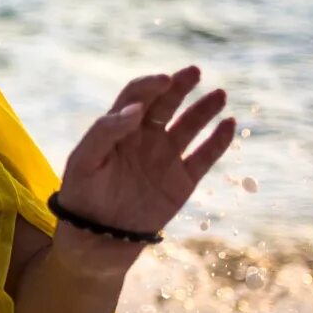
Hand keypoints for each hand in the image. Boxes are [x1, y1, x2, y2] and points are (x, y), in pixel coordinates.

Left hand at [56, 64, 236, 264]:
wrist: (97, 240)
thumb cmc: (83, 197)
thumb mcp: (83, 161)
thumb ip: (105, 131)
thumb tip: (135, 110)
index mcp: (118, 128)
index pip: (136, 96)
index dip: (149, 85)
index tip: (163, 80)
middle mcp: (144, 138)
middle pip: (166, 103)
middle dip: (180, 86)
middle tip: (193, 72)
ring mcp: (165, 158)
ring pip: (189, 126)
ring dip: (204, 109)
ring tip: (219, 95)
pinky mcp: (182, 181)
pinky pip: (204, 156)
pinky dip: (218, 141)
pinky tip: (229, 124)